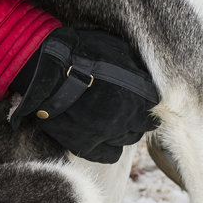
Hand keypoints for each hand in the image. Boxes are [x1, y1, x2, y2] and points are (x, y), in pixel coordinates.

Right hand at [9, 27, 159, 162]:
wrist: (47, 69)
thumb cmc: (82, 52)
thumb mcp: (117, 48)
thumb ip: (135, 66)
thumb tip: (143, 75)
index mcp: (139, 94)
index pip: (154, 102)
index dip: (145, 96)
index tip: (137, 93)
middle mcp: (128, 118)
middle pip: (144, 124)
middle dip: (136, 115)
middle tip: (123, 104)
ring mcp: (108, 134)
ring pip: (129, 139)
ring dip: (124, 129)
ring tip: (110, 117)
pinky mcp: (87, 146)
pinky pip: (111, 154)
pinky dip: (109, 146)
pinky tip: (102, 134)